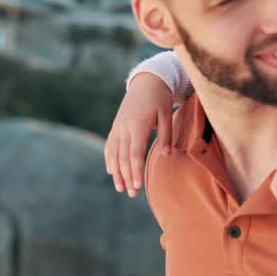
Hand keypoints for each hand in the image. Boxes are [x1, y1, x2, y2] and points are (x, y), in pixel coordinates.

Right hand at [104, 72, 174, 196]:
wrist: (146, 81)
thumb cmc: (160, 98)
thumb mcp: (167, 114)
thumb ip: (166, 135)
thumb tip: (166, 155)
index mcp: (138, 124)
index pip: (134, 153)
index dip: (135, 170)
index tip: (137, 186)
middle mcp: (124, 127)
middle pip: (123, 157)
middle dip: (127, 176)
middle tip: (131, 194)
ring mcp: (117, 126)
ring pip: (113, 153)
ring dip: (116, 172)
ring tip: (120, 188)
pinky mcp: (116, 126)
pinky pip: (110, 145)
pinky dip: (109, 159)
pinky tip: (112, 171)